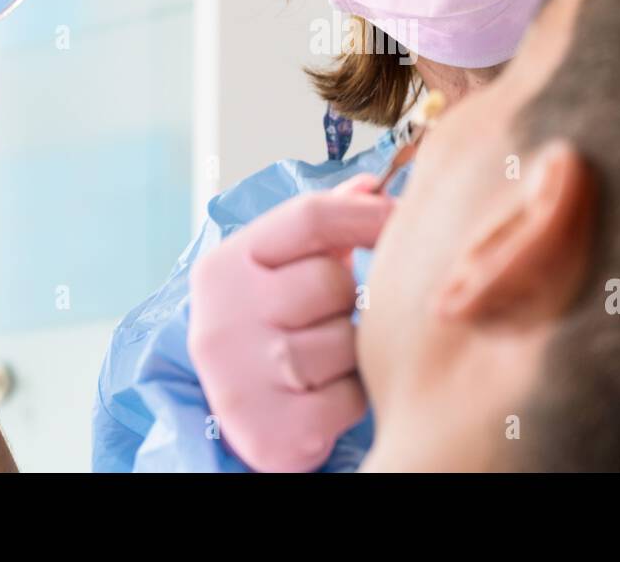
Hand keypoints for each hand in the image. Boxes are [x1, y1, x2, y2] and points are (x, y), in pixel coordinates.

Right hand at [188, 176, 392, 471]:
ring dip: (350, 352)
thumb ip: (323, 225)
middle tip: (328, 315)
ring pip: (346, 342)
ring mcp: (243, 380)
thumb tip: (372, 185)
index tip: (397, 218)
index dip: (364, 213)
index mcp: (222, 269)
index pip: (308, 217)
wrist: (234, 419)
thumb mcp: (276, 271)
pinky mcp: (271, 433)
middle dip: (346, 297)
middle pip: (332, 279)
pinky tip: (323, 395)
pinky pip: (350, 398)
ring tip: (323, 359)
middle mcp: (223, 321)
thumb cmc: (265, 329)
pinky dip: (349, 398)